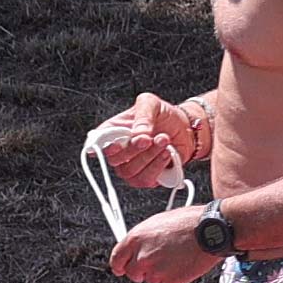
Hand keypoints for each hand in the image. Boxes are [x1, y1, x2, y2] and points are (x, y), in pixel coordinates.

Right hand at [93, 90, 207, 180]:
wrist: (184, 128)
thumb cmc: (163, 116)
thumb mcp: (151, 103)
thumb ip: (143, 114)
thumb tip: (138, 132)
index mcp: (113, 132)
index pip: (98, 143)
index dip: (104, 147)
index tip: (117, 144)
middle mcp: (119, 152)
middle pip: (114, 159)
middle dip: (133, 149)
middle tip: (148, 138)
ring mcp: (130, 167)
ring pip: (130, 171)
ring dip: (149, 156)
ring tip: (164, 140)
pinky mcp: (145, 177)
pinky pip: (145, 179)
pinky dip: (157, 166)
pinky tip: (167, 153)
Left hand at [111, 206, 218, 282]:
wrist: (210, 231)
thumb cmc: (189, 222)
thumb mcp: (157, 222)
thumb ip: (142, 238)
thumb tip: (136, 247)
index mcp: (136, 238)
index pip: (116, 259)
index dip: (119, 265)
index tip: (120, 268)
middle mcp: (142, 256)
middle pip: (132, 272)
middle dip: (140, 270)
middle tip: (154, 262)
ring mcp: (155, 270)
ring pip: (149, 278)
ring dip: (157, 272)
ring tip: (173, 256)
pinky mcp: (169, 280)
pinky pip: (165, 282)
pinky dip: (171, 275)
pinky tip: (181, 261)